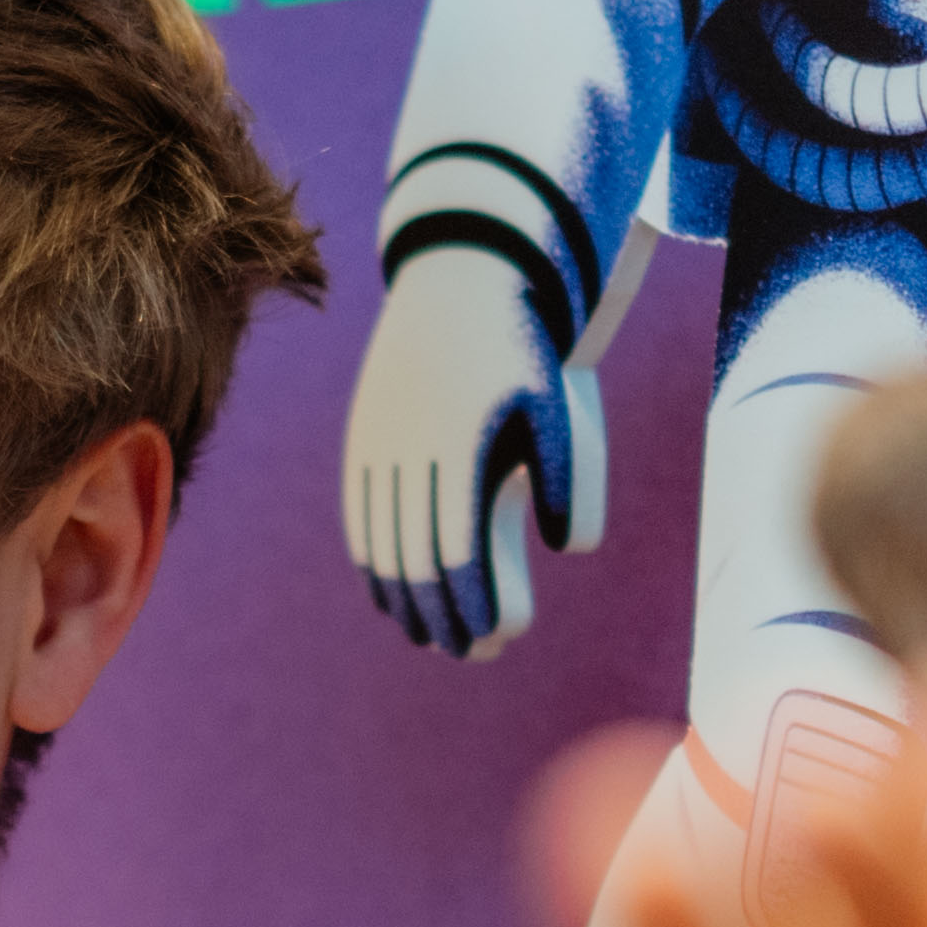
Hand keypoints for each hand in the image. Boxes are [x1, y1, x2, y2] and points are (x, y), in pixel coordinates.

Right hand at [343, 236, 598, 656]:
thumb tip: (566, 549)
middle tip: (463, 651)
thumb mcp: (554, 405)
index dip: (470, 602)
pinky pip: (360, 514)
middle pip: (414, 557)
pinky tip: (385, 587)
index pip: (455, 551)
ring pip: (379, 541)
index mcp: (457, 449)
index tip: (492, 636)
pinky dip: (371, 558)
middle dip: (437, 613)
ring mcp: (377, 445)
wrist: (461, 275)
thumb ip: (565, 478)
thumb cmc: (522, 346)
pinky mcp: (363, 436)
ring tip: (424, 633)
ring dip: (401, 595)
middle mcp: (407, 452)